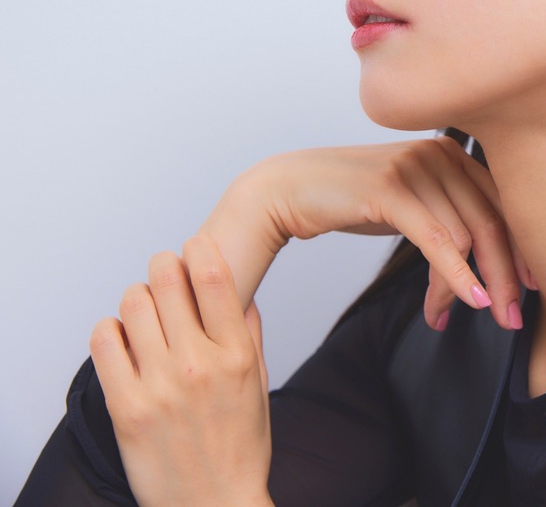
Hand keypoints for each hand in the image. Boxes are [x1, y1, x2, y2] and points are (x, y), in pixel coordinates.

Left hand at [90, 235, 271, 506]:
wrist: (215, 504)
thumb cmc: (240, 449)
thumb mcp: (259, 385)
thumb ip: (250, 335)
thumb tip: (239, 297)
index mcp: (237, 355)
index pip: (213, 277)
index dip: (199, 249)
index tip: (194, 246)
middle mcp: (199, 365)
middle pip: (166, 281)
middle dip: (163, 267)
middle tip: (163, 272)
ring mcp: (159, 386)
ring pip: (132, 305)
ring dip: (137, 297)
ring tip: (143, 310)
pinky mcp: (126, 407)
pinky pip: (104, 343)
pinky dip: (110, 330)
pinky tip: (122, 339)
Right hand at [224, 134, 532, 331]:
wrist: (287, 190)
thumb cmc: (351, 198)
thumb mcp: (412, 202)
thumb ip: (450, 216)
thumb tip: (490, 260)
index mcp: (453, 153)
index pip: (503, 205)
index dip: (521, 251)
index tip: (530, 289)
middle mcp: (441, 152)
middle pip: (493, 222)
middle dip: (507, 276)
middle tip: (512, 320)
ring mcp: (417, 167)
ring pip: (465, 238)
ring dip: (468, 286)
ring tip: (459, 316)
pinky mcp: (392, 188)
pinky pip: (438, 240)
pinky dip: (458, 276)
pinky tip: (468, 302)